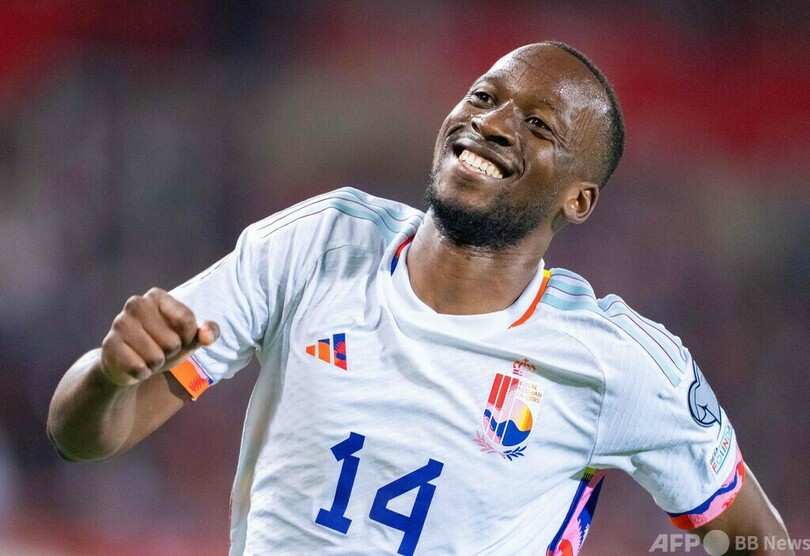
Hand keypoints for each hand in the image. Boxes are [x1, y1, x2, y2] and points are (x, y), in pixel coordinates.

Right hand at [99, 288, 218, 386]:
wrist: (131, 364)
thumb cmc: (164, 344)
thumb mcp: (190, 337)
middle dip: (170, 353)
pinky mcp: (109, 346)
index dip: (187, 338)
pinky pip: (138, 368)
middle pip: (172, 342)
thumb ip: (208, 331)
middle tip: (158, 349)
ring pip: (156, 357)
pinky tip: (134, 365)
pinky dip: (142, 373)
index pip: (186, 320)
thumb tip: (206, 337)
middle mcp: (135, 304)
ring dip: (156, 364)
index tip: (179, 338)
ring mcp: (119, 324)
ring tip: (146, 357)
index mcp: (156, 296)